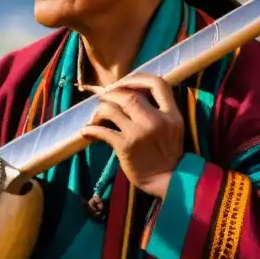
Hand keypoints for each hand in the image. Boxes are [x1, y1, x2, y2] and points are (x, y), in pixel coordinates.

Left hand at [80, 74, 183, 198]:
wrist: (168, 180)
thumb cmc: (167, 153)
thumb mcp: (173, 127)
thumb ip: (160, 109)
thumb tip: (133, 92)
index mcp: (171, 113)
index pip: (157, 83)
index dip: (138, 78)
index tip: (125, 84)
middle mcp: (156, 120)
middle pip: (129, 94)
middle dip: (112, 93)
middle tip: (104, 98)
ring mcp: (139, 132)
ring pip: (112, 109)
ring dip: (99, 110)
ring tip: (96, 116)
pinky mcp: (125, 146)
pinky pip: (102, 131)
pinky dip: (91, 129)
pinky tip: (87, 132)